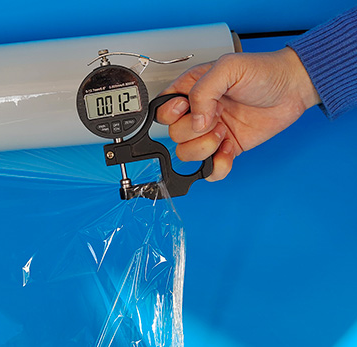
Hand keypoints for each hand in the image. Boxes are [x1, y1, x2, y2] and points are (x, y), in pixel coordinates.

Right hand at [157, 48, 320, 180]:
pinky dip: (217, 166)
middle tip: (218, 117)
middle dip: (195, 131)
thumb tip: (195, 121)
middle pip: (173, 136)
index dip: (170, 114)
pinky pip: (209, 170)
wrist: (293, 89)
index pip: (162, 111)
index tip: (186, 108)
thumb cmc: (263, 71)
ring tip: (225, 133)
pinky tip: (230, 150)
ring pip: (186, 155)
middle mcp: (197, 113)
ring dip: (205, 148)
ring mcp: (210, 133)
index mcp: (190, 90)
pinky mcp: (225, 149)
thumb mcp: (229, 67)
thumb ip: (203, 90)